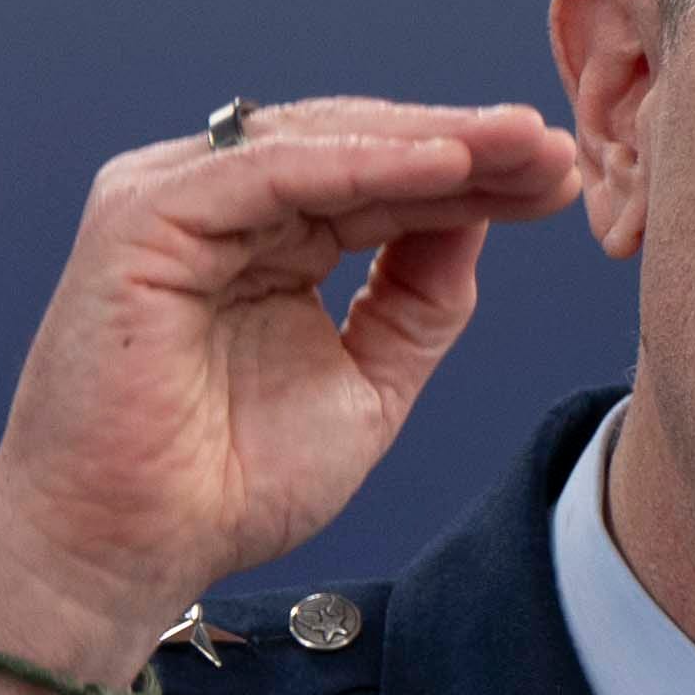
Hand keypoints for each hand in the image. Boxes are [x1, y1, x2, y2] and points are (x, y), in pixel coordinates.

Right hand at [0, 100, 582, 694]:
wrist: (132, 554)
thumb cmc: (226, 486)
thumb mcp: (367, 384)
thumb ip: (420, 301)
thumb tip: (480, 217)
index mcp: (267, 243)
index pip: (382, 186)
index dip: (475, 178)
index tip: (562, 179)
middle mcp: (220, 213)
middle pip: (358, 151)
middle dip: (465, 146)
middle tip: (556, 145)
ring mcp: (173, 206)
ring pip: (319, 146)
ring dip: (427, 141)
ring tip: (519, 145)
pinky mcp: (139, 220)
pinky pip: (265, 172)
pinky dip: (359, 164)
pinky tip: (443, 165)